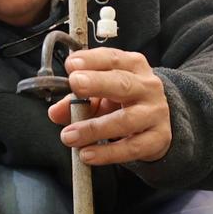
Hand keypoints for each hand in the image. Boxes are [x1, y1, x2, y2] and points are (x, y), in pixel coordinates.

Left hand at [48, 48, 172, 165]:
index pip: (112, 58)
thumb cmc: (123, 103)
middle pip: (122, 84)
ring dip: (94, 128)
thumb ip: (76, 101)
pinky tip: (87, 155)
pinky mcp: (158, 138)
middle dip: (97, 83)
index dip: (92, 60)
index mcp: (133, 67)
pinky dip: (107, 153)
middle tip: (75, 84)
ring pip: (125, 120)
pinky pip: (131, 147)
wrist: (156, 124)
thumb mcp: (100, 96)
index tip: (71, 65)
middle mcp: (147, 87)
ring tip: (69, 136)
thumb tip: (55, 111)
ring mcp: (155, 113)